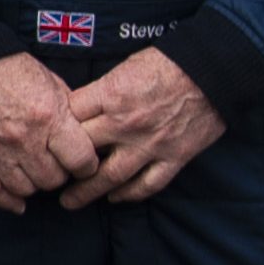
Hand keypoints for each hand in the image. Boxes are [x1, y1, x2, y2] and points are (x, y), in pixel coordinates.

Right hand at [0, 53, 98, 212]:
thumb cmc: (13, 70)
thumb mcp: (53, 84)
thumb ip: (70, 114)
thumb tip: (88, 138)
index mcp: (48, 117)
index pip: (81, 161)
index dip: (87, 165)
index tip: (83, 162)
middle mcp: (23, 138)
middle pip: (53, 180)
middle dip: (59, 174)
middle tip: (56, 163)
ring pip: (26, 189)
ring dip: (34, 184)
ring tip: (35, 171)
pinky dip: (7, 201)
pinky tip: (18, 201)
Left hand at [62, 49, 227, 206]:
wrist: (215, 69)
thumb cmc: (168, 63)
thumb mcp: (124, 68)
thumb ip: (101, 92)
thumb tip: (76, 111)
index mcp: (110, 96)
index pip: (69, 119)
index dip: (56, 131)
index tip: (49, 140)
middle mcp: (126, 124)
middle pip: (82, 152)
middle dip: (62, 167)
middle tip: (49, 178)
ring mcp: (150, 144)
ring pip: (110, 177)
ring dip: (86, 193)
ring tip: (70, 202)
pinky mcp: (174, 157)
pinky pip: (147, 184)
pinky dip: (129, 195)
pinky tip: (115, 197)